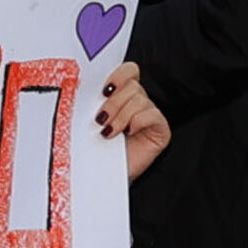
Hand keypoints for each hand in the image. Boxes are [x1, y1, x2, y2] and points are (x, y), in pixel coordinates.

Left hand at [98, 61, 170, 180]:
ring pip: (141, 99)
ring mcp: (150, 116)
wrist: (101, 176)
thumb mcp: (91, 119)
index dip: (118, 75)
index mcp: (122, 95)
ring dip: (121, 116)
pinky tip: (129, 133)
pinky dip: (139, 121)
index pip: (129, 70)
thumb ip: (95, 100)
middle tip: (100, 119)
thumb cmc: (95, 149)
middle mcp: (138, 103)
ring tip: (109, 133)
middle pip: (133, 85)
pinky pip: (154, 115)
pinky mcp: (160, 130)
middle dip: (114, 102)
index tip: (103, 90)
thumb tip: (87, 84)